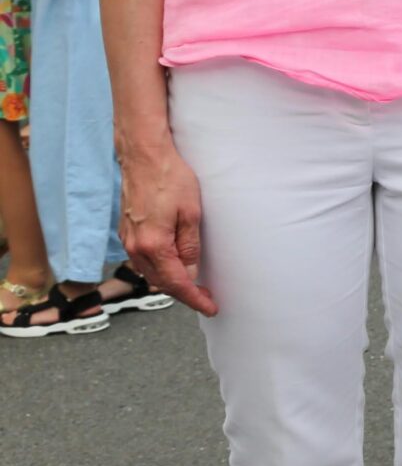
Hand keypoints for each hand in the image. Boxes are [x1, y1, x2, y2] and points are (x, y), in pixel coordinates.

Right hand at [120, 140, 214, 314]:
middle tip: (207, 298)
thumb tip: (191, 272)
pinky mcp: (126, 231)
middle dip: (184, 293)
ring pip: (150, 272)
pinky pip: (143, 260)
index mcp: (153, 245)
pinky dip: (159, 268)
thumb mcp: (192, 213)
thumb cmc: (171, 179)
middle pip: (161, 282)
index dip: (194, 299)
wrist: (144, 157)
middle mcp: (135, 247)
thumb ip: (190, 246)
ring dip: (171, 282)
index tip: (210, 308)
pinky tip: (174, 266)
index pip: (176, 283)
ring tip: (194, 285)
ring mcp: (128, 239)